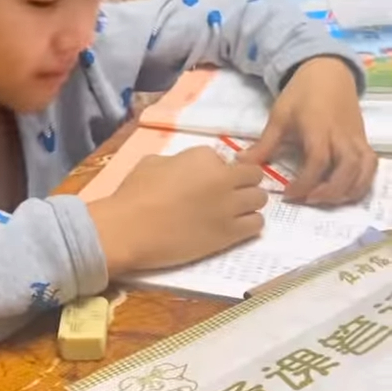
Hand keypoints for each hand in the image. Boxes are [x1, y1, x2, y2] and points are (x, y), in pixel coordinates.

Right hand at [87, 146, 266, 276]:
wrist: (130, 229)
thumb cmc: (135, 193)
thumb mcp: (154, 162)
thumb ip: (180, 161)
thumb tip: (188, 171)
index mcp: (203, 156)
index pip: (225, 158)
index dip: (216, 168)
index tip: (205, 179)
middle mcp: (223, 178)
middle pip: (253, 175)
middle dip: (243, 181)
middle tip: (228, 193)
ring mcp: (229, 206)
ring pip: (260, 198)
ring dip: (250, 202)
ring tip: (234, 211)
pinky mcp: (230, 234)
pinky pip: (257, 224)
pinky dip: (250, 223)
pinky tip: (235, 227)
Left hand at [239, 57, 376, 205]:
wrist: (328, 72)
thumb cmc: (301, 94)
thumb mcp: (279, 117)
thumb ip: (264, 145)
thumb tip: (242, 165)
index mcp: (318, 128)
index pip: (317, 161)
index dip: (305, 183)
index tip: (289, 194)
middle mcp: (341, 136)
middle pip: (345, 170)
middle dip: (328, 192)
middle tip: (307, 200)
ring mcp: (356, 138)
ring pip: (362, 170)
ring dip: (347, 191)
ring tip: (325, 200)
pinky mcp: (363, 140)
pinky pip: (371, 165)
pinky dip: (363, 182)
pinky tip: (345, 192)